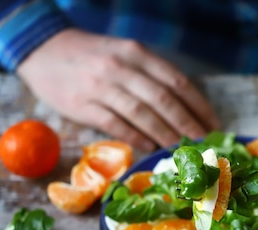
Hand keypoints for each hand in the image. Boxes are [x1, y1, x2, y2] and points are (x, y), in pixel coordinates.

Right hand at [17, 29, 219, 150]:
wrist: (43, 49)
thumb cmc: (92, 57)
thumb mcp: (124, 55)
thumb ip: (150, 77)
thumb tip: (182, 110)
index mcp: (137, 54)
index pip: (177, 82)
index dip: (199, 106)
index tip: (214, 126)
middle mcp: (122, 67)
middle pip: (163, 99)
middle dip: (188, 125)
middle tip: (204, 145)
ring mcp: (101, 85)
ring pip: (141, 113)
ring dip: (165, 135)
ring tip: (181, 151)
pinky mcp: (82, 104)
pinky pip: (114, 124)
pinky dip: (134, 137)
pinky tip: (149, 148)